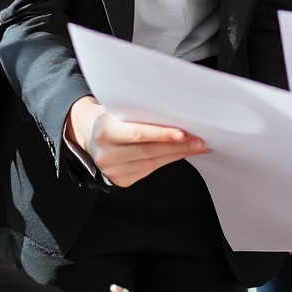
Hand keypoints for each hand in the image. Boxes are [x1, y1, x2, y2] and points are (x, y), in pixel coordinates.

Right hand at [65, 96, 206, 187]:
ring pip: (152, 162)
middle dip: (176, 146)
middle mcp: (107, 154)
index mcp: (105, 131)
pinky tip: (182, 154)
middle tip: (198, 140)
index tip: (183, 132)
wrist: (92, 138)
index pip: (138, 134)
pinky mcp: (121, 180)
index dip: (161, 134)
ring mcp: (113, 170)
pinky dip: (169, 161)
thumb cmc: (112, 120)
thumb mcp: (118, 111)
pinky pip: (150, 170)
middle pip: (148, 150)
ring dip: (177, 154)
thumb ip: (140, 114)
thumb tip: (175, 114)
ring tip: (197, 146)